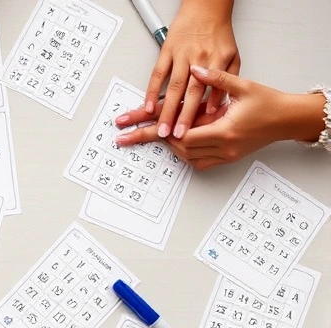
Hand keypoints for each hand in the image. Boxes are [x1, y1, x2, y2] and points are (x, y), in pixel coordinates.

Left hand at [115, 68, 326, 169]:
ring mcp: (226, 155)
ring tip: (154, 136)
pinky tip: (178, 144)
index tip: (142, 127)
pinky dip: (187, 154)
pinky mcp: (229, 157)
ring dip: (172, 147)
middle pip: (181, 148)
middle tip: (134, 135)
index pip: (183, 135)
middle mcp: (223, 147)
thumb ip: (215, 79)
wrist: (288, 119)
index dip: (162, 131)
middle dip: (159, 140)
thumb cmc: (268, 103)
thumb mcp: (242, 86)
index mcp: (224, 131)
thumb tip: (196, 71)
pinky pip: (201, 162)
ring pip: (189, 157)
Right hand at [142, 0, 237, 138]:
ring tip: (160, 127)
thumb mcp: (233, 57)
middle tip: (174, 135)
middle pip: (188, 93)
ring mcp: (181, 55)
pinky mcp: (166, 51)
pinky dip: (150, 91)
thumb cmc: (218, 34)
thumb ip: (226, 82)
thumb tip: (217, 106)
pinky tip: (147, 106)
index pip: (207, 93)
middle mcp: (198, 59)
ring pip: (172, 86)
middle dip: (180, 117)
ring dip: (165, 109)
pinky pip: (157, 74)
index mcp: (217, 61)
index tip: (195, 132)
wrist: (206, 8)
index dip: (200, 114)